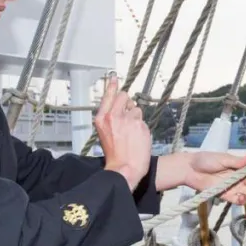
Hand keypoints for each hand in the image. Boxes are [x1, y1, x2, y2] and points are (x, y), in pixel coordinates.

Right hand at [94, 75, 150, 189]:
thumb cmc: (115, 154)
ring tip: (131, 133)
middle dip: (128, 103)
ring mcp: (127, 120)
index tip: (114, 77)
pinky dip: (142, 127)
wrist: (125, 168)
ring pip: (136, 109)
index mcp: (102, 119)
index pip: (109, 96)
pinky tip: (138, 138)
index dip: (112, 85)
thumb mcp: (105, 133)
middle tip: (128, 116)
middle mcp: (114, 116)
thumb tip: (121, 106)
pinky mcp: (140, 125)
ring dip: (136, 118)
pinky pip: (143, 120)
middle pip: (124, 96)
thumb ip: (111, 118)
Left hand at [183, 152, 245, 205]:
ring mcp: (232, 186)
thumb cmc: (205, 160)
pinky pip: (236, 199)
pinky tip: (242, 198)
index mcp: (238, 166)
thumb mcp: (222, 159)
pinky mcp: (225, 195)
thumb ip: (237, 161)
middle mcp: (237, 177)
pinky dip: (241, 200)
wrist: (190, 170)